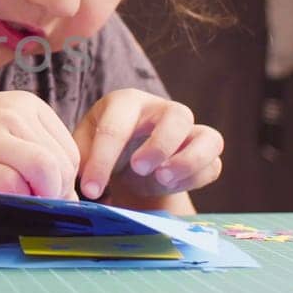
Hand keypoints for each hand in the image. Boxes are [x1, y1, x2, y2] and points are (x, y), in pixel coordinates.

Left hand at [72, 90, 222, 204]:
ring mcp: (189, 131)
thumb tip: (79, 185)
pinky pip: (213, 163)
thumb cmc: (101, 148)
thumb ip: (80, 160)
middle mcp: (162, 110)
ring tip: (162, 178)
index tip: (91, 190)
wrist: (126, 161)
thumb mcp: (83, 147)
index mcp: (126, 102)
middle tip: (138, 169)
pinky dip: (196, 177)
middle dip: (159, 145)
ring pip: (208, 137)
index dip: (102, 160)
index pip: (116, 125)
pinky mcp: (203, 154)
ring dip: (188, 161)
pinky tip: (170, 186)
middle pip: (177, 116)